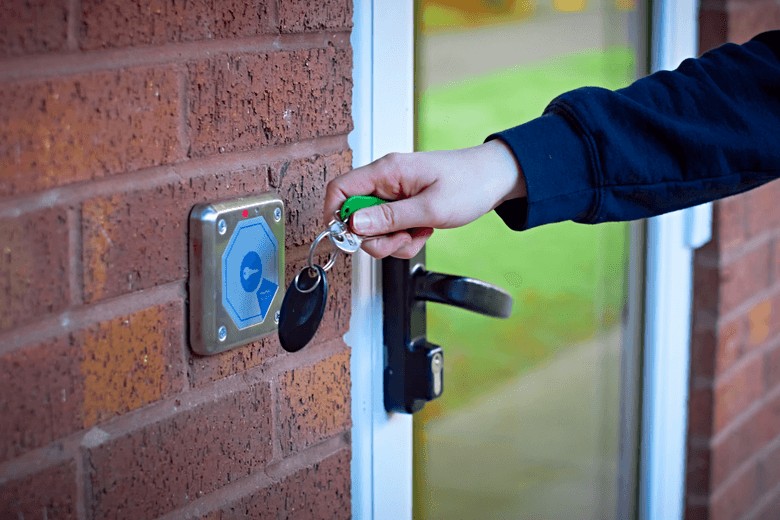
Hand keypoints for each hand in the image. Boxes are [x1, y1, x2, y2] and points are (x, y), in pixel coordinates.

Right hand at [323, 139, 525, 258]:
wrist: (497, 178)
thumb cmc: (470, 183)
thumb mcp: (430, 208)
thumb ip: (389, 218)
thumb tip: (353, 224)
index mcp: (386, 172)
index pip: (340, 190)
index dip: (336, 216)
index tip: (350, 238)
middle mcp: (386, 181)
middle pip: (356, 217)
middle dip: (376, 238)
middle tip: (401, 239)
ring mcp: (394, 194)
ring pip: (374, 228)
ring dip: (394, 241)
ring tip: (420, 233)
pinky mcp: (404, 205)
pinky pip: (392, 230)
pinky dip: (406, 238)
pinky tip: (424, 231)